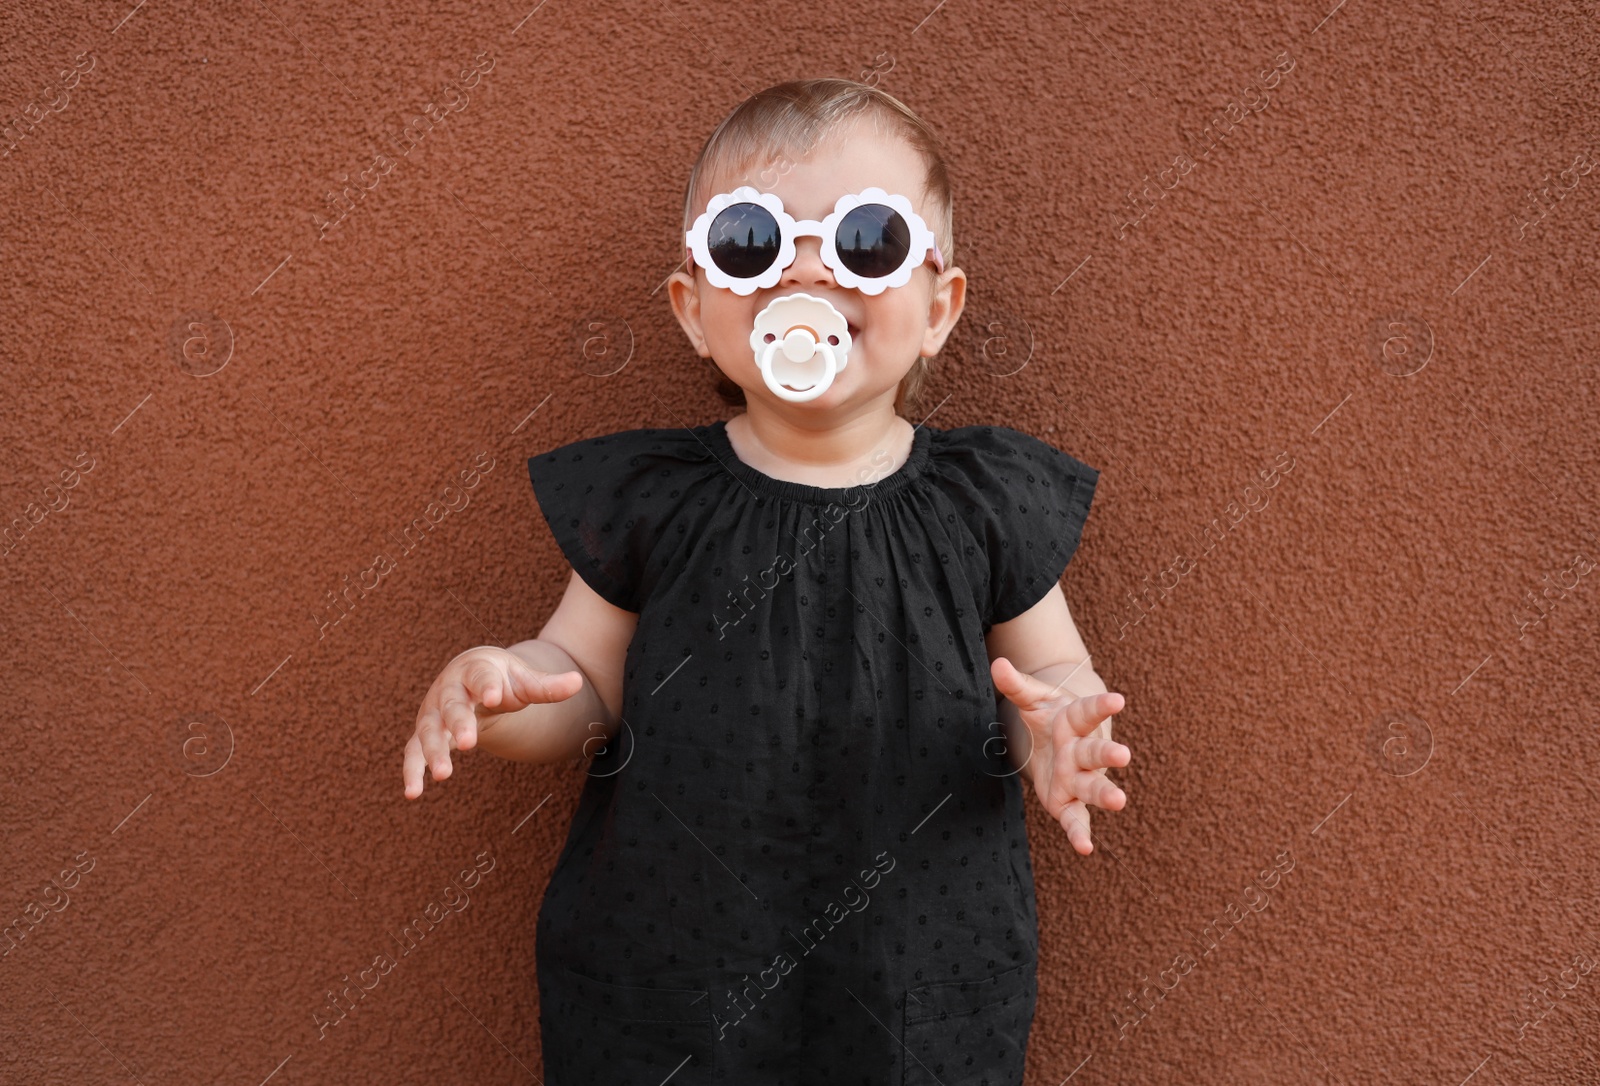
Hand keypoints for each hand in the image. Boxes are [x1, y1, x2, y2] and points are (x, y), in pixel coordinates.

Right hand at [403, 646, 583, 798]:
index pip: (482, 677)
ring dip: (433, 751)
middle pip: (452, 705)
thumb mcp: (524, 681)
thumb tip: (578, 682)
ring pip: (428, 730)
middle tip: (469, 743)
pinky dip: (412, 770)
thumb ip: (548, 686)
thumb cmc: (501, 680)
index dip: (487, 686)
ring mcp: (433, 712)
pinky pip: (413, 752)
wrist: (470, 675)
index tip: (494, 697)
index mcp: (475, 671)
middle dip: (459, 723)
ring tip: (443, 775)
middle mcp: (449, 690)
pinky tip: (412, 793)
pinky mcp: (425, 733)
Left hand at [990, 657, 1129, 854]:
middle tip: (1124, 755)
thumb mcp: (1032, 698)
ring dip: (1105, 793)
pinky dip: (1080, 833)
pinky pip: (1076, 818)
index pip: (1090, 710)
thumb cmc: (1050, 715)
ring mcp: (1079, 777)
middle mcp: (1082, 750)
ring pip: (1093, 786)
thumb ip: (1016, 685)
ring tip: (1120, 801)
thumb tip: (996, 664)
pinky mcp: (1068, 801)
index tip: (1117, 700)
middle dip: (1109, 753)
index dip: (1102, 705)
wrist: (1061, 737)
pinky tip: (1084, 848)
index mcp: (1076, 720)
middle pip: (1097, 752)